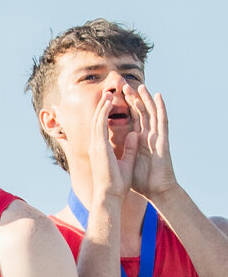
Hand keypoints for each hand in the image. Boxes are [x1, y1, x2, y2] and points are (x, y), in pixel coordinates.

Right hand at [89, 91, 135, 200]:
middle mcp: (95, 146)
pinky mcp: (99, 146)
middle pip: (97, 121)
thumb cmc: (117, 184)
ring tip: (108, 94)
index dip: (105, 116)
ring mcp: (95, 146)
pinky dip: (103, 112)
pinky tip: (108, 102)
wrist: (109, 195)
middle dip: (102, 107)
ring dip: (102, 106)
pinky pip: (100, 124)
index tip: (112, 105)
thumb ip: (129, 148)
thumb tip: (134, 134)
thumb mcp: (126, 162)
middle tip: (107, 94)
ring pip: (97, 120)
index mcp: (100, 151)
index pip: (101, 129)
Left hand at [123, 84, 176, 199]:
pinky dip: (161, 107)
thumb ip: (128, 149)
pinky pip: (162, 120)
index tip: (114, 98)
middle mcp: (147, 137)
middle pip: (139, 113)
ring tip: (139, 85)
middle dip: (132, 100)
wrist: (154, 190)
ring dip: (145, 99)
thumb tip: (128, 136)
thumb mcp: (128, 162)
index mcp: (137, 142)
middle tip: (123, 86)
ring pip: (150, 113)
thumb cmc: (141, 181)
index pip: (130, 120)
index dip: (123, 109)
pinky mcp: (162, 140)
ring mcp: (155, 137)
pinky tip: (158, 96)